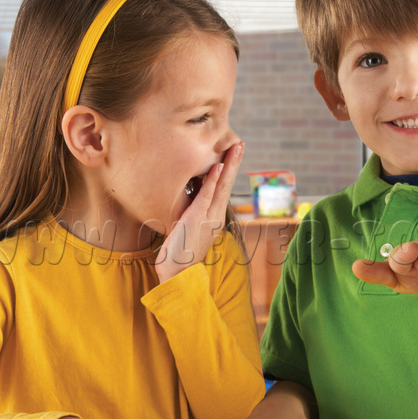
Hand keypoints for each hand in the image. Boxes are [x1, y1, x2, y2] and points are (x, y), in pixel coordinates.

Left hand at [156, 141, 243, 282]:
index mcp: (213, 218)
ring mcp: (208, 218)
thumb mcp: (186, 229)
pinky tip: (218, 166)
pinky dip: (213, 180)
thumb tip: (186, 201)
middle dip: (234, 163)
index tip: (231, 154)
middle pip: (228, 184)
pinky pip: (207, 196)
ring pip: (222, 186)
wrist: (177, 274)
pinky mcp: (198, 220)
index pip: (223, 189)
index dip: (228, 171)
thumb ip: (190, 215)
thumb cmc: (178, 254)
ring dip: (228, 165)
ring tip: (235, 147)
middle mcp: (215, 216)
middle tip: (240, 143)